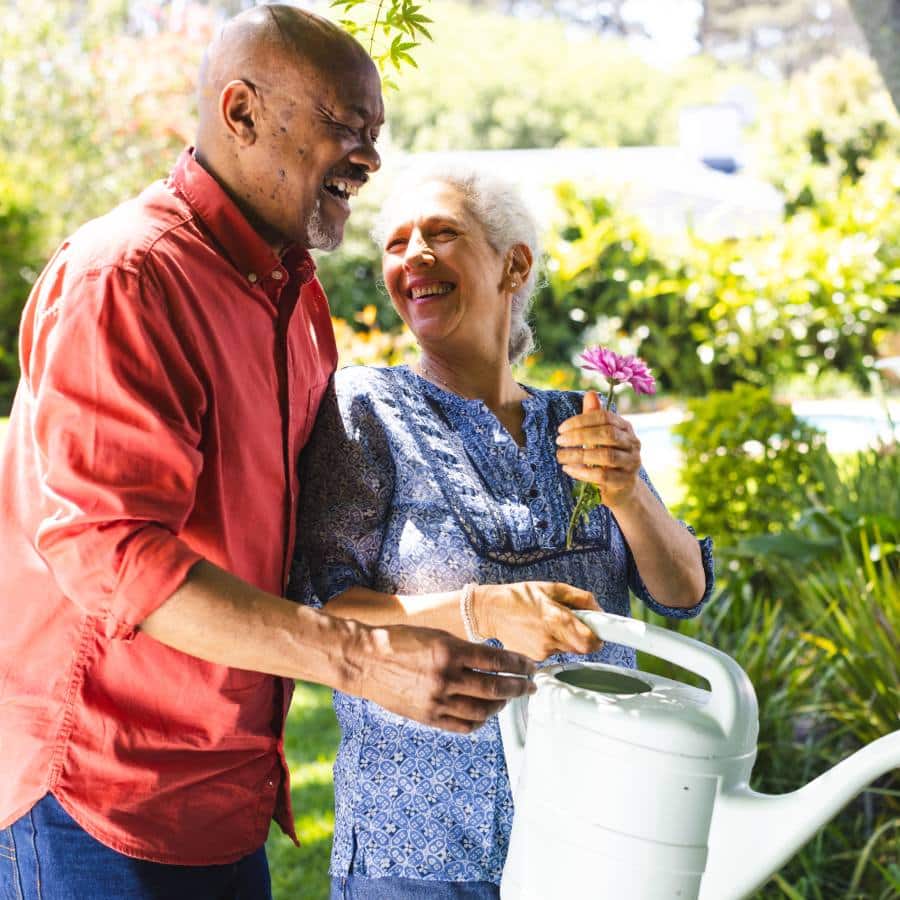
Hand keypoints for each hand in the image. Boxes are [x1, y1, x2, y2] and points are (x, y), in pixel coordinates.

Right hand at [354, 624, 536, 733]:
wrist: (365, 661)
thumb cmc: (400, 641)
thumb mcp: (436, 635)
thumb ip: (464, 650)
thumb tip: (493, 662)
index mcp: (449, 651)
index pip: (497, 660)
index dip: (519, 664)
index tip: (531, 666)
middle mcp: (446, 677)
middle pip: (495, 688)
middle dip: (519, 687)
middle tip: (531, 686)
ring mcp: (437, 701)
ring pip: (482, 710)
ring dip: (501, 705)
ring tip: (507, 698)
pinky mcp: (428, 717)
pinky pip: (463, 726)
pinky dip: (480, 721)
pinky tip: (485, 713)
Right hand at [474, 581, 601, 660]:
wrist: (490, 611)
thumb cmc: (519, 597)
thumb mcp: (551, 587)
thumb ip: (580, 598)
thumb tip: (599, 610)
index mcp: (557, 619)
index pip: (590, 642)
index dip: (597, 638)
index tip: (597, 631)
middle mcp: (550, 639)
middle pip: (580, 647)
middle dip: (580, 636)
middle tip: (568, 622)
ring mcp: (541, 652)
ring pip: (565, 650)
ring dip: (563, 639)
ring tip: (546, 624)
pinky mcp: (533, 659)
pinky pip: (551, 653)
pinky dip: (550, 644)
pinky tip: (536, 632)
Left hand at [556, 390, 642, 509]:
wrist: (622, 489)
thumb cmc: (607, 458)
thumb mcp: (600, 437)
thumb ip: (594, 417)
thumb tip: (590, 393)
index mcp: (625, 427)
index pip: (605, 417)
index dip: (582, 420)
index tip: (561, 428)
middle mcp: (632, 443)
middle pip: (607, 434)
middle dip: (580, 436)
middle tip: (559, 441)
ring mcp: (631, 463)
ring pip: (606, 455)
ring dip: (579, 455)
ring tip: (560, 456)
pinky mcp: (624, 481)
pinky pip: (603, 475)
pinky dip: (583, 472)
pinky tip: (568, 469)